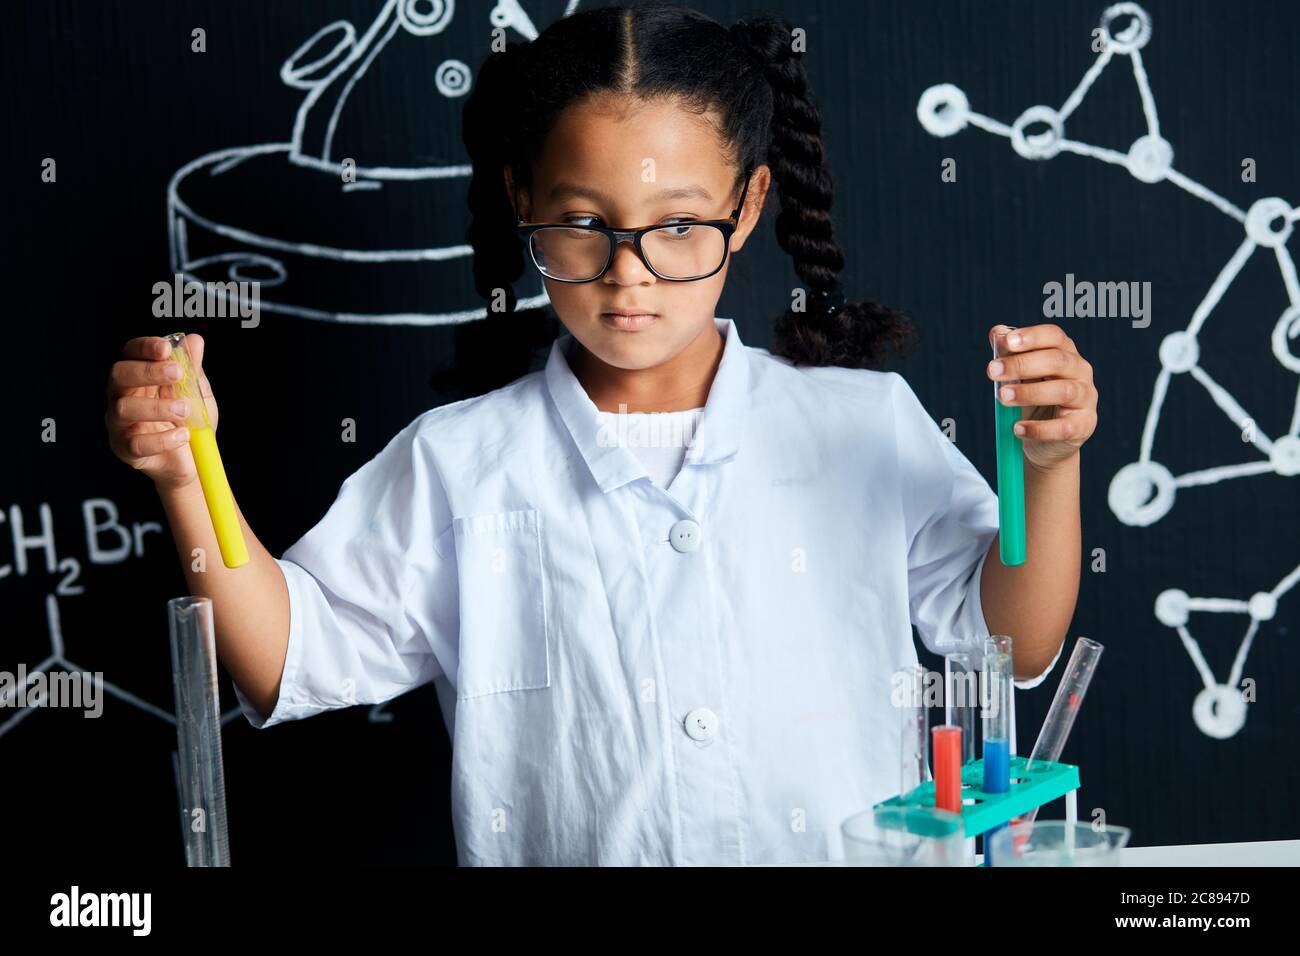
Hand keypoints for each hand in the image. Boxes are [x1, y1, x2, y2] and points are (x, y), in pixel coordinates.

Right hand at [105, 333, 218, 490]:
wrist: (192, 461)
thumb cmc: (188, 422)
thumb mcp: (195, 393)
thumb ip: (192, 369)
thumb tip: (194, 340)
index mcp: (138, 378)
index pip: (131, 353)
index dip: (144, 347)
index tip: (165, 348)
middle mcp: (122, 396)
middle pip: (119, 375)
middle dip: (147, 371)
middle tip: (176, 373)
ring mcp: (120, 423)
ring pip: (123, 408)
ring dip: (157, 407)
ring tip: (185, 411)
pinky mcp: (126, 449)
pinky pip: (136, 443)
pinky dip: (162, 439)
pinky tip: (183, 436)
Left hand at [987, 323, 1096, 471]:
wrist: (1047, 440)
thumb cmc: (1033, 400)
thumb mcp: (1020, 375)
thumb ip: (1009, 354)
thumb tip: (997, 333)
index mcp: (1065, 353)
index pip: (1054, 336)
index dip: (1032, 336)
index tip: (1006, 342)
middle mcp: (1081, 371)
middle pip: (1057, 361)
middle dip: (1022, 364)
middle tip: (992, 371)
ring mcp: (1085, 398)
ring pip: (1063, 390)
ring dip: (1029, 392)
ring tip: (1002, 397)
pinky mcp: (1083, 425)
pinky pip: (1063, 427)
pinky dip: (1039, 428)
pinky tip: (1017, 428)